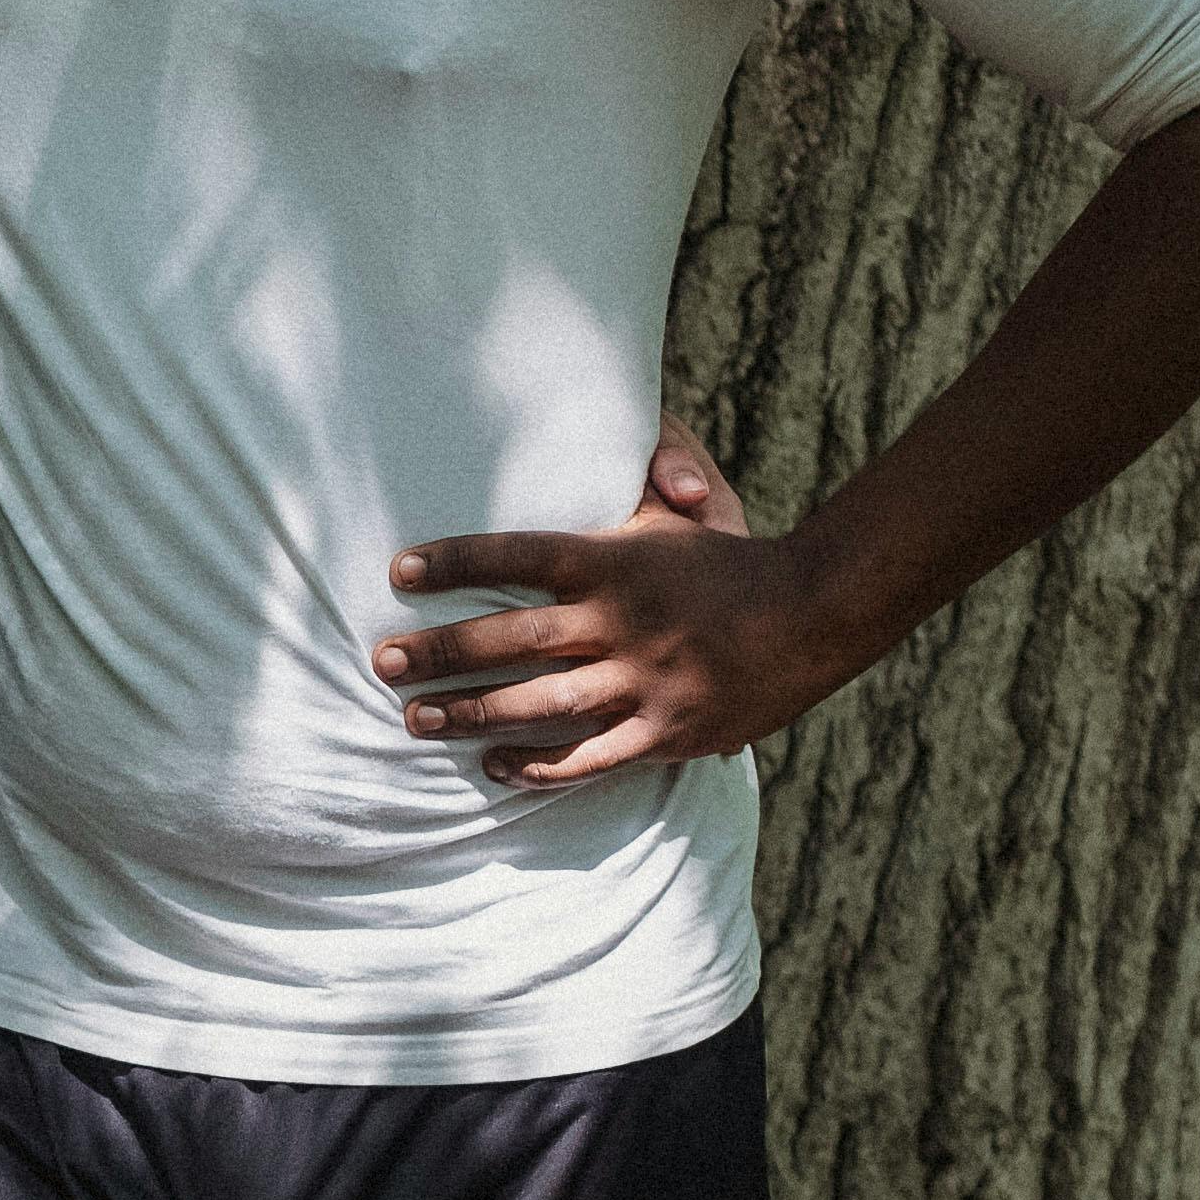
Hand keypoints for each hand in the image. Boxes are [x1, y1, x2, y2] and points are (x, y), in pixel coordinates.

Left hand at [377, 440, 834, 786]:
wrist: (818, 611)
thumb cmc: (730, 558)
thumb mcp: (674, 514)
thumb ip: (624, 484)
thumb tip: (605, 433)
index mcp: (616, 560)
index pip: (517, 553)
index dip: (454, 561)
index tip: (397, 570)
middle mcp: (622, 621)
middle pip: (512, 638)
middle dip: (440, 652)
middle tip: (381, 662)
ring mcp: (644, 681)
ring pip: (540, 704)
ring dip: (471, 713)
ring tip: (414, 718)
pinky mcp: (667, 731)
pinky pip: (590, 758)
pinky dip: (538, 766)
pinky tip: (492, 766)